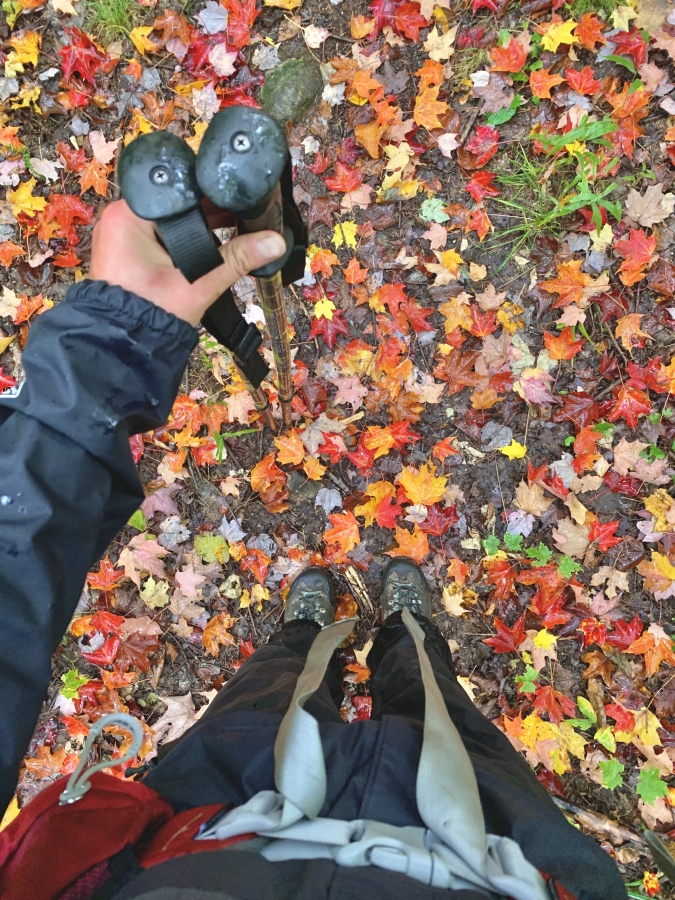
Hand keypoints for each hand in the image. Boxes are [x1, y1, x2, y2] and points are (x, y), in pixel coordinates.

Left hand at [89, 200, 285, 326]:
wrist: (124, 348)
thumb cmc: (151, 313)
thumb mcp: (198, 283)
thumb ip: (237, 259)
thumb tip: (275, 241)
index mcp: (128, 215)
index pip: (179, 190)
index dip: (213, 193)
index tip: (240, 197)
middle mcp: (120, 217)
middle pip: (176, 204)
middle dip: (209, 212)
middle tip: (244, 215)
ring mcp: (122, 235)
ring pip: (171, 220)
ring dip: (199, 227)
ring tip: (233, 229)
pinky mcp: (128, 251)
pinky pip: (162, 235)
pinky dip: (184, 240)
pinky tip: (209, 245)